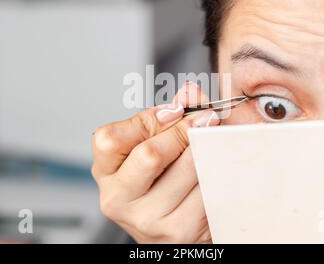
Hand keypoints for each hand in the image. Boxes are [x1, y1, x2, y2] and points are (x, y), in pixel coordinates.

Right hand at [92, 82, 219, 242]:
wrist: (177, 230)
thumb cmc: (162, 183)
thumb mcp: (154, 147)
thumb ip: (170, 116)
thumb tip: (191, 91)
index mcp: (105, 172)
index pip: (110, 139)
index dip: (148, 119)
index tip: (176, 110)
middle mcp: (118, 198)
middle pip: (149, 154)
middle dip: (184, 130)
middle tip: (206, 118)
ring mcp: (146, 219)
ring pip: (187, 168)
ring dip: (207, 147)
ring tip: (215, 138)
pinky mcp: (178, 231)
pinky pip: (207, 187)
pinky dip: (218, 170)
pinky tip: (218, 166)